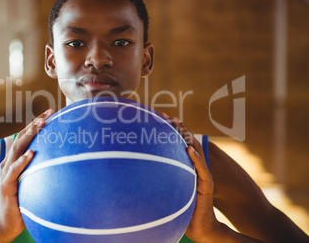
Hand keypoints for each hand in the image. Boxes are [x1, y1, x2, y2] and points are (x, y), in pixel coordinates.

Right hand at [0, 109, 53, 240]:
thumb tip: (61, 161)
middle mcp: (9, 163)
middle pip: (22, 138)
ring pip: (17, 149)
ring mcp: (6, 173)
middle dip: (35, 124)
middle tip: (48, 113)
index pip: (26, 138)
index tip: (51, 112)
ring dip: (29, 136)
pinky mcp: (5, 186)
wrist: (5, 223)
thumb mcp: (33, 182)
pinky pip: (14, 171)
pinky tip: (31, 153)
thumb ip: (41, 170)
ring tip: (41, 124)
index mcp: (15, 160)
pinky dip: (22, 161)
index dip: (36, 124)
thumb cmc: (22, 202)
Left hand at [162, 114, 220, 241]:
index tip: (160, 118)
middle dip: (178, 128)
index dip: (171, 131)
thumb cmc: (182, 208)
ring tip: (179, 125)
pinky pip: (201, 169)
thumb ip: (160, 179)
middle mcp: (195, 166)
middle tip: (167, 116)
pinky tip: (188, 148)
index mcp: (187, 166)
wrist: (198, 226)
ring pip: (196, 150)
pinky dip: (196, 158)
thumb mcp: (168, 190)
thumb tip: (136, 171)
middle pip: (187, 142)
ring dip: (187, 137)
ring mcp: (202, 174)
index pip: (179, 143)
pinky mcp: (207, 184)